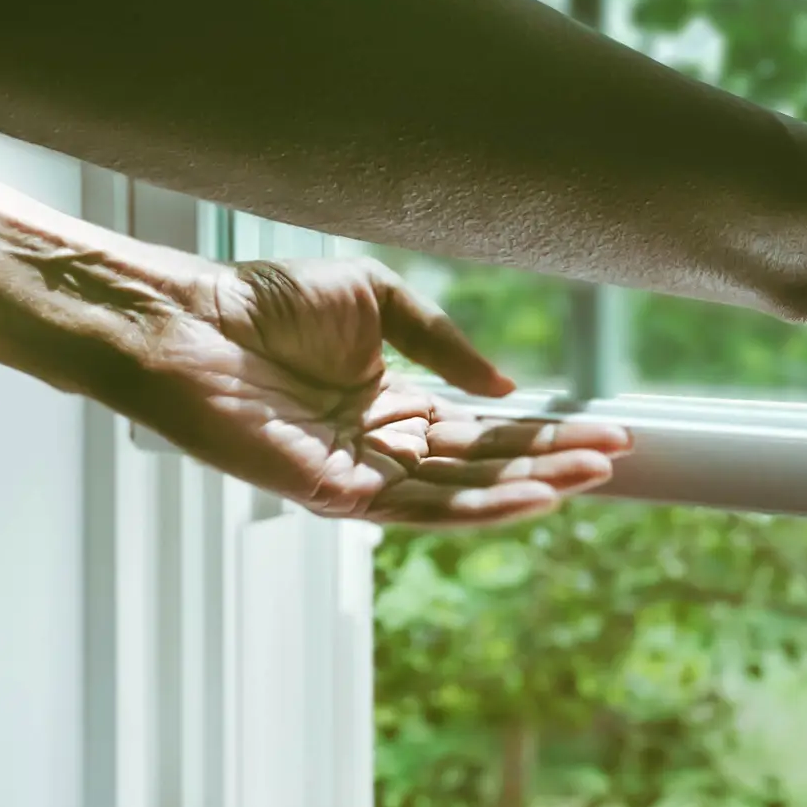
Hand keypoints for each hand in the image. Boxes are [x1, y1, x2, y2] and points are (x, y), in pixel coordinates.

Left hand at [118, 255, 629, 526]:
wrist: (190, 320)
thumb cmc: (266, 302)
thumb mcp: (377, 299)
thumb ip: (442, 344)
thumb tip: (507, 388)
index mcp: (393, 403)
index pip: (485, 428)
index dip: (545, 431)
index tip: (606, 431)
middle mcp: (383, 447)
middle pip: (484, 465)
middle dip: (553, 461)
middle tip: (616, 457)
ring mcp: (361, 475)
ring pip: (462, 493)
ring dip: (531, 486)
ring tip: (592, 475)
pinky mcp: (335, 494)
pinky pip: (419, 508)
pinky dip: (481, 504)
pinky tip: (530, 492)